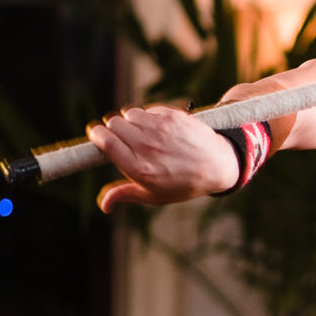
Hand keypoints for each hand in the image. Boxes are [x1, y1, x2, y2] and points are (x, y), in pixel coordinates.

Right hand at [88, 105, 239, 209]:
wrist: (218, 165)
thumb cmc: (183, 183)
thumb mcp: (155, 195)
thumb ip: (125, 195)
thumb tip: (103, 205)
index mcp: (138, 168)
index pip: (104, 140)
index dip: (96, 134)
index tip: (98, 135)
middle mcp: (147, 146)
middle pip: (113, 124)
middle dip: (112, 128)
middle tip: (121, 136)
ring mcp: (161, 129)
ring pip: (129, 114)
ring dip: (131, 121)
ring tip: (141, 133)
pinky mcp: (172, 116)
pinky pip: (148, 110)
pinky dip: (148, 117)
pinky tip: (158, 129)